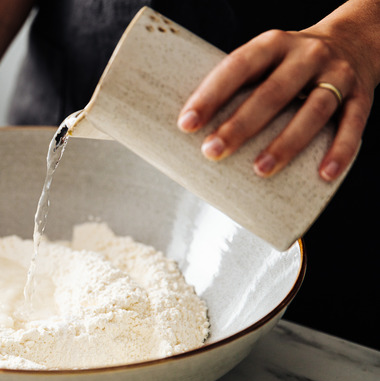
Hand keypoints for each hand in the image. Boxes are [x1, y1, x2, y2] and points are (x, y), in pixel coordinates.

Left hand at [178, 14, 377, 180]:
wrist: (354, 40)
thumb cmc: (290, 62)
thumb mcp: (265, 59)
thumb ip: (238, 85)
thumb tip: (190, 129)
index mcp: (273, 44)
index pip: (238, 67)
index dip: (211, 95)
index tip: (186, 124)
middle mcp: (306, 55)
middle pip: (272, 92)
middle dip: (241, 125)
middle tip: (213, 151)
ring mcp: (336, 75)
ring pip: (312, 111)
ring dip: (286, 143)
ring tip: (260, 169)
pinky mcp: (361, 95)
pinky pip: (353, 124)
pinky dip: (340, 150)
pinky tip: (324, 174)